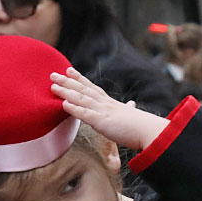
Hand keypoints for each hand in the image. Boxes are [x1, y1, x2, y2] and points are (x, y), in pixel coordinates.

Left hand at [51, 68, 167, 151]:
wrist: (148, 131)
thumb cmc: (140, 126)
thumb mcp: (130, 115)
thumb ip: (127, 110)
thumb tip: (132, 105)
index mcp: (110, 102)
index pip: (91, 87)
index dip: (79, 78)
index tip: (69, 70)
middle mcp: (104, 103)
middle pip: (83, 89)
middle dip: (67, 81)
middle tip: (53, 74)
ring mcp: (102, 111)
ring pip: (81, 98)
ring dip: (66, 92)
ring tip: (53, 86)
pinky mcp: (102, 122)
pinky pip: (85, 114)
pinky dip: (74, 109)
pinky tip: (64, 104)